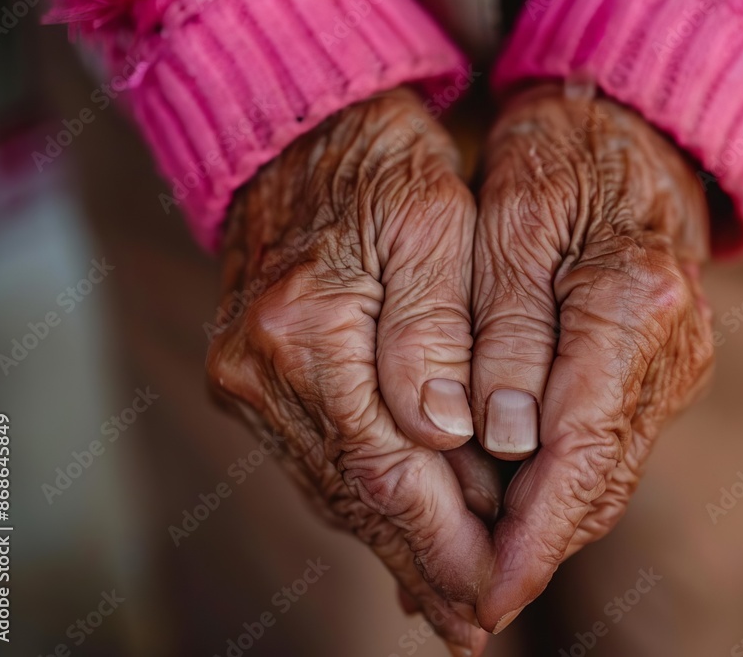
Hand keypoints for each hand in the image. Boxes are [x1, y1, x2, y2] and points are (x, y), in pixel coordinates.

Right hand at [206, 88, 495, 654]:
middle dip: (424, 564)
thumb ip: (435, 334)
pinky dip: (371, 504)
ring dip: (399, 545)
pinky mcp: (255, 379)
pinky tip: (405, 539)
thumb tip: (441, 437)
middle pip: (355, 496)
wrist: (302, 134)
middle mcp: (261, 370)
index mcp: (306, 331)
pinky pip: (321, 461)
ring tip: (452, 599)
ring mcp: (249, 379)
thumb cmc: (385, 169)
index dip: (444, 542)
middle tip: (477, 625)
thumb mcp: (431, 227)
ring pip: (335, 489)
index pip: (385, 470)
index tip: (494, 597)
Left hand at [470, 83, 713, 631]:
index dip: (531, 536)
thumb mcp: (516, 221)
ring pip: (601, 475)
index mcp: (634, 306)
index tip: (484, 595)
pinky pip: (603, 450)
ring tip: (468, 577)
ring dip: (539, 532)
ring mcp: (672, 366)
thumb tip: (499, 438)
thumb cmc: (560, 158)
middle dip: (530, 553)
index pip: (581, 450)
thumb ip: (510, 330)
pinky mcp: (657, 371)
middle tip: (462, 608)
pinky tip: (503, 515)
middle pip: (597, 481)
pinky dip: (552, 492)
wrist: (629, 130)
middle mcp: (669, 351)